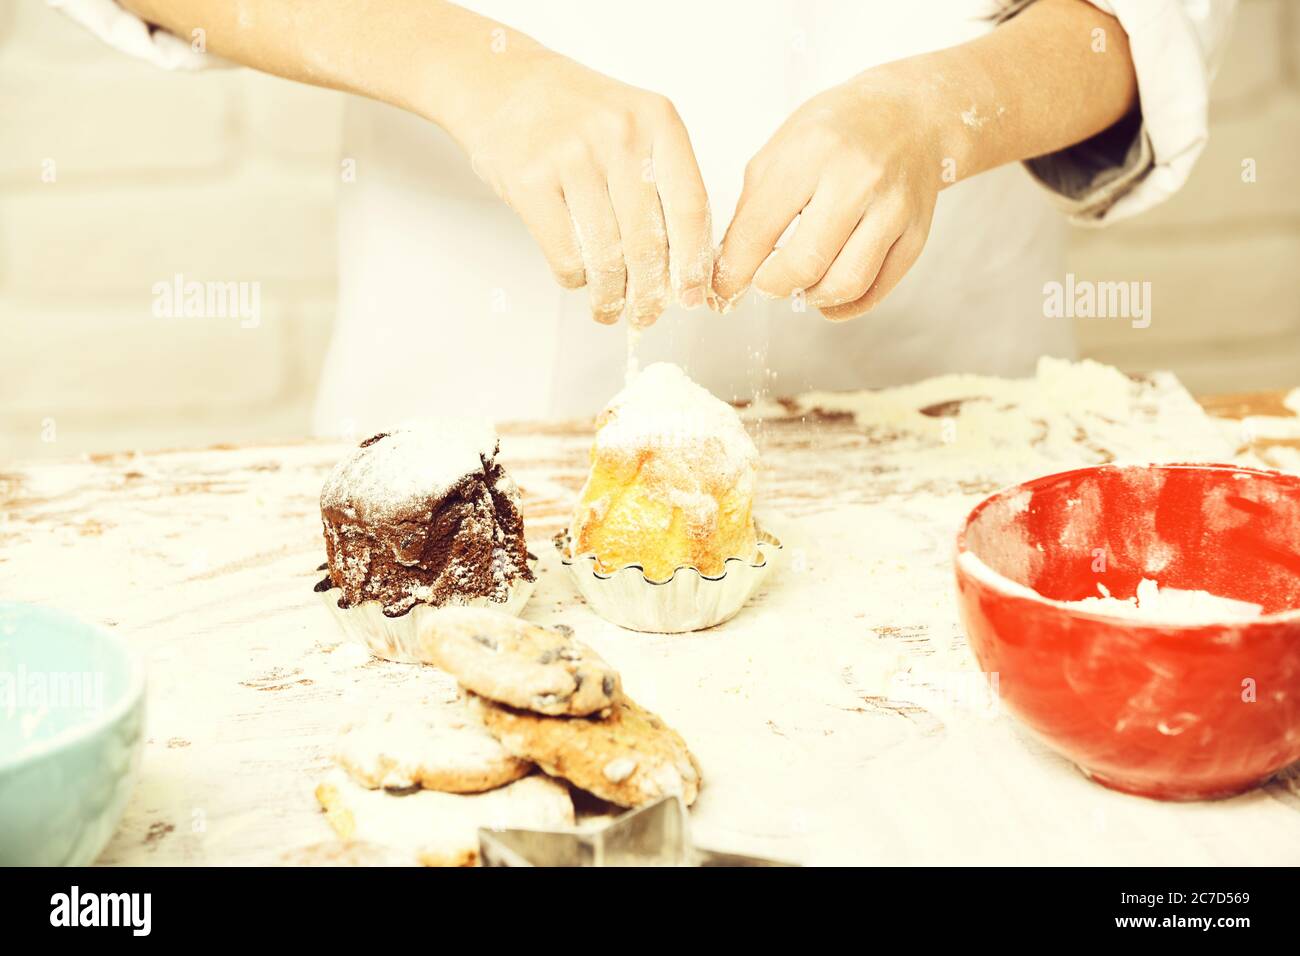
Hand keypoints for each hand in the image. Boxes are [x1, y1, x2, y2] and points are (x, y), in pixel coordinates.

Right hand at [453, 48, 711, 326]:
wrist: (500, 81)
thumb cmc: (575, 114)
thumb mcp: (635, 125)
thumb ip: (663, 182)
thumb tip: (684, 266)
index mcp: (658, 121)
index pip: (690, 208)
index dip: (694, 264)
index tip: (693, 297)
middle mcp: (619, 134)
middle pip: (648, 242)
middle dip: (649, 294)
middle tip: (646, 316)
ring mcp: (572, 156)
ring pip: (606, 257)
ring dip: (610, 296)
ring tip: (609, 309)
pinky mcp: (530, 181)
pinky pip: (565, 255)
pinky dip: (576, 279)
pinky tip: (579, 279)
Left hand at [711, 69, 944, 320]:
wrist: (910, 114)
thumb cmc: (835, 132)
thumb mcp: (780, 150)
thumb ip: (752, 207)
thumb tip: (729, 268)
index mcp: (812, 152)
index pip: (759, 230)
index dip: (733, 271)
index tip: (723, 287)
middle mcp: (857, 179)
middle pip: (804, 264)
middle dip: (772, 286)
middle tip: (765, 283)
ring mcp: (893, 208)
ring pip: (845, 284)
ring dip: (810, 297)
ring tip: (798, 285)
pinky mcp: (916, 233)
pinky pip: (876, 290)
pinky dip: (845, 306)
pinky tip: (827, 295)